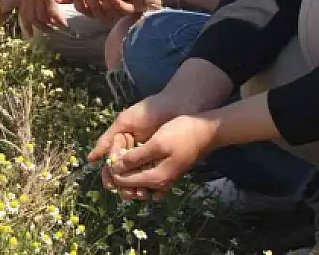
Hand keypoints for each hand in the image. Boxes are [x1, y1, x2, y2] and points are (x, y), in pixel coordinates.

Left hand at [19, 0, 72, 35]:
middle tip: (49, 31)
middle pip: (32, 18)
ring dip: (51, 25)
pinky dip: (59, 21)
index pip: (23, 12)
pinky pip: (53, 14)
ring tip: (59, 27)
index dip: (26, 25)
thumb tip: (39, 4)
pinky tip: (65, 24)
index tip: (30, 34)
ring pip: (43, 17)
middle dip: (41, 27)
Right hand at [87, 93, 186, 195]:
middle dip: (124, 185)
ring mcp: (149, 159)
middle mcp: (134, 153)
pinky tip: (151, 192)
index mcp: (122, 144)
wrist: (177, 106)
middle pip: (125, 174)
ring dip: (137, 188)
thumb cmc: (148, 111)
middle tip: (126, 193)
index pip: (112, 164)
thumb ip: (107, 140)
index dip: (110, 176)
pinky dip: (152, 186)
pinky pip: (156, 178)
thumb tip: (90, 160)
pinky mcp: (163, 162)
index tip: (110, 184)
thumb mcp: (125, 122)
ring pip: (139, 179)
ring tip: (138, 193)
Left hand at [103, 115, 218, 199]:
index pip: (123, 182)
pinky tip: (136, 158)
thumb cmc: (182, 134)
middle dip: (118, 171)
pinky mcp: (167, 173)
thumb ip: (136, 158)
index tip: (112, 151)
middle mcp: (159, 184)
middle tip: (117, 151)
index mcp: (156, 179)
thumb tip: (116, 168)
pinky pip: (147, 180)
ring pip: (138, 185)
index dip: (113, 168)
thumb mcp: (157, 143)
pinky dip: (138, 173)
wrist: (206, 132)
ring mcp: (164, 180)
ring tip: (125, 154)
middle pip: (129, 187)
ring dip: (127, 173)